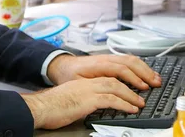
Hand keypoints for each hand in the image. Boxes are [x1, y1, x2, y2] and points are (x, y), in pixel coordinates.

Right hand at [21, 77, 144, 129]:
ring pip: (116, 86)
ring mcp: (88, 89)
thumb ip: (82, 98)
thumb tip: (92, 105)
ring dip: (131, 94)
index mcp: (83, 81)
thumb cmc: (51, 106)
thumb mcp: (70, 98)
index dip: (123, 79)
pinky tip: (131, 109)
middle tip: (144, 89)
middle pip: (115, 76)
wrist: (40, 107)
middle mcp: (87, 82)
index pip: (107, 75)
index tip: (134, 85)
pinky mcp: (88, 100)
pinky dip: (124, 104)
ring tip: (140, 102)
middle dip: (132, 82)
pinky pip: (111, 99)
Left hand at [46, 54, 161, 88]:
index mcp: (96, 64)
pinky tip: (147, 73)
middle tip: (155, 84)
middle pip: (129, 62)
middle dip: (144, 72)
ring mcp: (108, 58)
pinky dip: (140, 66)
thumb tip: (107, 93)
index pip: (119, 69)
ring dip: (145, 69)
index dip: (133, 78)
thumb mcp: (77, 83)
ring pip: (130, 59)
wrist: (62, 65)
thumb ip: (92, 86)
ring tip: (156, 79)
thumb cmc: (69, 75)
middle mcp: (104, 59)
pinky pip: (128, 60)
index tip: (142, 87)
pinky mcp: (111, 59)